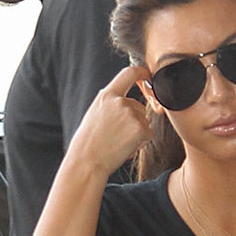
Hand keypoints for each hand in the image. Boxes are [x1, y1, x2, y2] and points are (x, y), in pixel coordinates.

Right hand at [64, 62, 156, 178]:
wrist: (87, 163)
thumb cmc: (88, 143)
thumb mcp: (95, 114)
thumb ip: (110, 104)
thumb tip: (124, 98)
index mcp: (107, 95)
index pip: (129, 73)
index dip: (141, 73)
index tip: (148, 77)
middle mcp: (120, 101)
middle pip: (138, 106)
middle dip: (134, 120)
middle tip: (117, 136)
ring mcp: (132, 115)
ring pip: (144, 121)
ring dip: (137, 133)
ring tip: (117, 143)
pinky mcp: (140, 129)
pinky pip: (148, 134)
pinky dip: (140, 142)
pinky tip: (125, 148)